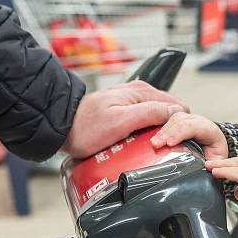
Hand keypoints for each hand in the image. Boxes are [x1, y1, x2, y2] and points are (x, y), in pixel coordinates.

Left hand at [63, 80, 187, 157]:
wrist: (61, 128)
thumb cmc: (85, 128)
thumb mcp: (120, 122)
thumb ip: (150, 113)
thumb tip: (176, 111)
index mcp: (141, 91)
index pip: (176, 105)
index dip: (176, 124)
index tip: (169, 139)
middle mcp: (139, 92)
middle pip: (168, 111)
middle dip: (168, 127)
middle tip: (158, 145)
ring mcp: (131, 101)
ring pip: (158, 117)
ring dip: (157, 131)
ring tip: (148, 146)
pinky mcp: (124, 110)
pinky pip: (145, 121)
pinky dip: (146, 131)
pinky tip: (139, 142)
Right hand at [150, 112, 227, 160]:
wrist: (215, 149)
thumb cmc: (215, 155)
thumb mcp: (218, 162)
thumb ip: (213, 165)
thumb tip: (206, 169)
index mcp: (210, 131)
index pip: (195, 127)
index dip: (181, 133)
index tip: (170, 143)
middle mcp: (200, 122)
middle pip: (182, 121)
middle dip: (168, 132)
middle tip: (157, 144)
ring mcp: (189, 120)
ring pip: (174, 119)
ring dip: (163, 131)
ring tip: (154, 143)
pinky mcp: (181, 122)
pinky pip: (170, 121)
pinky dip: (161, 130)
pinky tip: (155, 138)